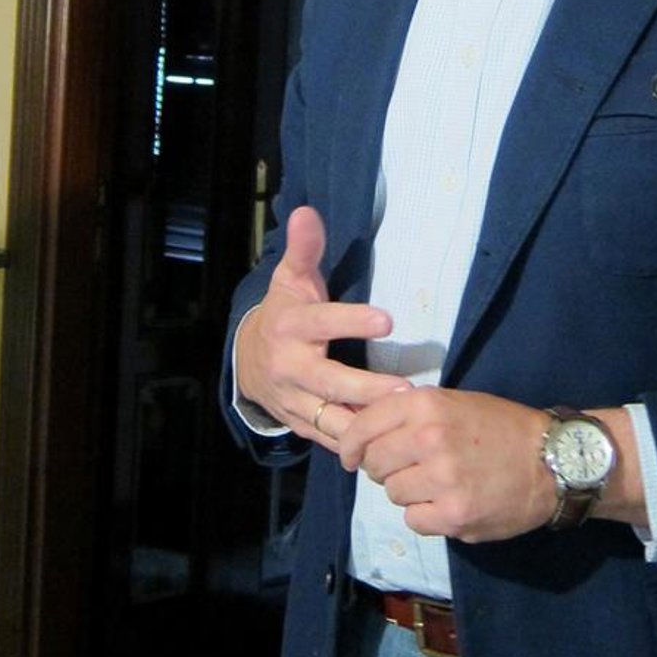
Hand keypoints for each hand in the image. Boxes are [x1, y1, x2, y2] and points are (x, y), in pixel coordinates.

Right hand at [235, 206, 408, 444]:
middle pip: (329, 381)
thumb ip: (305, 249)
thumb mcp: (290, 278)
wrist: (248, 360)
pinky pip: (330, 437)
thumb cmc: (284, 312)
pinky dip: (357, 444)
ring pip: (330, 417)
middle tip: (407, 389)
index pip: (321, 323)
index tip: (387, 319)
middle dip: (367, 389)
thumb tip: (307, 212)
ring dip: (366, 423)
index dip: (352, 320)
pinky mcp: (301, 424)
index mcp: (290, 327)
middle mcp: (289, 366)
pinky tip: (390, 441)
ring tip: (403, 421)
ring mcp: (294, 400)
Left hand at [337, 388, 557, 542]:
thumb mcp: (456, 402)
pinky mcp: (453, 515)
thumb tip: (365, 430)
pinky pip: (413, 520)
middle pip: (374, 463)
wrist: (553, 461)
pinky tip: (449, 504)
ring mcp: (440, 479)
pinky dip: (426, 516)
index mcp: (426, 406)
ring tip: (439, 485)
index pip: (364, 426)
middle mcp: (428, 439)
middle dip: (385, 469)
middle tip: (408, 469)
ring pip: (393, 493)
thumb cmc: (503, 428)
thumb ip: (412, 414)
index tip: (351, 456)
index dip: (351, 444)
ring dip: (409, 493)